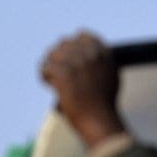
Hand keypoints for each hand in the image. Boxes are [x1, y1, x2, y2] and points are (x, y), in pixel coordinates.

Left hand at [40, 32, 127, 146]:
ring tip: (52, 79)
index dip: (73, 47)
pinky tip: (50, 85)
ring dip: (50, 65)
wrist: (99, 121)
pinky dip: (45, 76)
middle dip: (59, 57)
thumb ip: (102, 63)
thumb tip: (93, 53)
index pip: (82, 36)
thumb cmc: (104, 106)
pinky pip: (46, 67)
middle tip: (57, 72)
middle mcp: (91, 54)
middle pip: (64, 44)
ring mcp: (77, 62)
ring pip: (53, 54)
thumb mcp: (111, 78)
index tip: (69, 59)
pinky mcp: (64, 73)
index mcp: (103, 53)